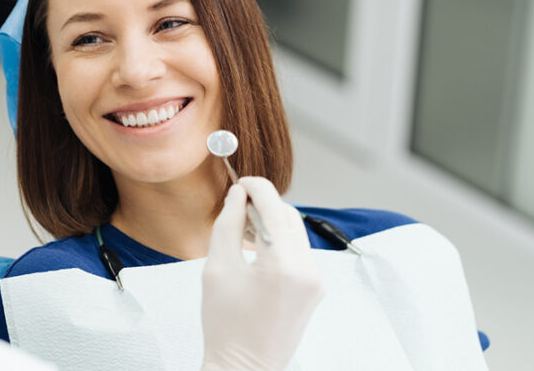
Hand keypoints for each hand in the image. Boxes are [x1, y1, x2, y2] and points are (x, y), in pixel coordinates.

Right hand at [201, 177, 324, 370]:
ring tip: (243, 232)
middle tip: (236, 208)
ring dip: (272, 223)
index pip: (274, 207)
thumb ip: (228, 224)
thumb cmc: (225, 324)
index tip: (241, 182)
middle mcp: (308, 270)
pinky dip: (280, 243)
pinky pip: (299, 252)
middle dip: (264, 205)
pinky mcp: (315, 289)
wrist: (244, 368)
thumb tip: (238, 196)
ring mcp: (316, 281)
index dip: (256, 187)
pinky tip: (257, 251)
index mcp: (282, 264)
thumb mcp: (217, 268)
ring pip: (295, 233)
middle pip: (289, 216)